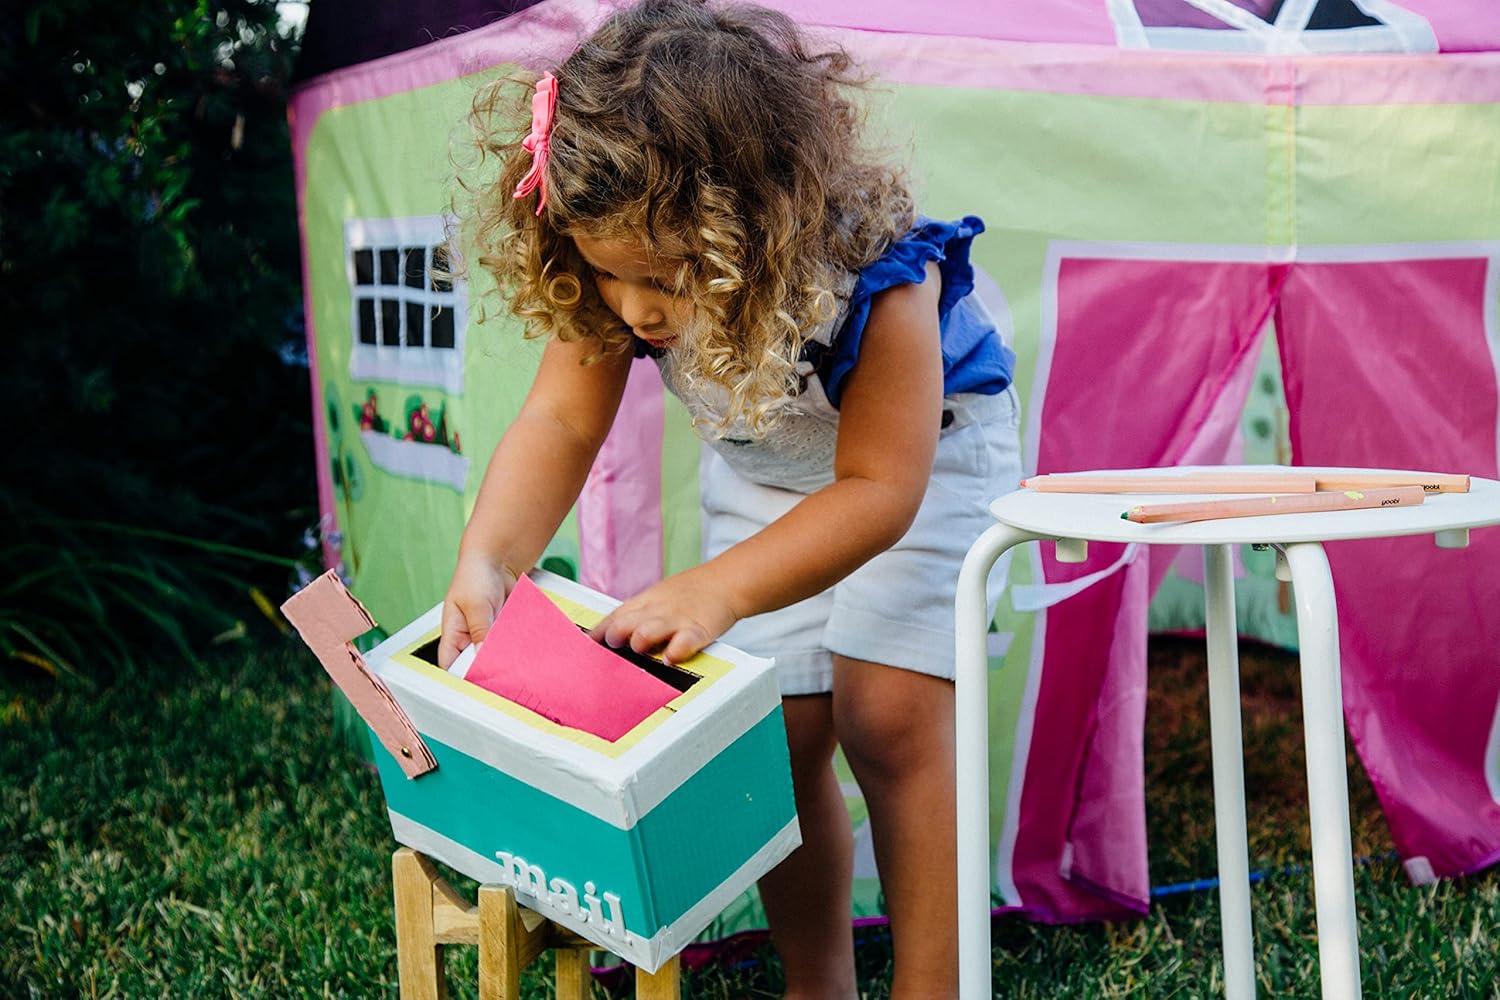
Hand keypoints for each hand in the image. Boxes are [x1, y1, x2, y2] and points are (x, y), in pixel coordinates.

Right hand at [438, 554, 518, 668]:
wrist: (499, 559)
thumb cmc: (476, 575)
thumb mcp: (476, 604)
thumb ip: (481, 630)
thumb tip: (482, 656)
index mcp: (453, 633)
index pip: (450, 664)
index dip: (460, 676)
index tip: (477, 683)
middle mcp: (469, 637)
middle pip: (475, 664)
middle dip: (487, 669)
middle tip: (502, 674)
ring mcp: (488, 634)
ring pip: (494, 656)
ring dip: (504, 658)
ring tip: (515, 662)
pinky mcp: (504, 630)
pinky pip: (509, 644)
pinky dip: (515, 647)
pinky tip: (524, 650)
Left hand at [588, 569, 739, 664]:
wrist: (726, 582)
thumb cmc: (690, 594)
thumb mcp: (659, 596)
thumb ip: (636, 614)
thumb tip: (609, 633)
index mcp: (646, 602)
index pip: (615, 616)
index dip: (599, 631)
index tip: (586, 644)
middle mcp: (656, 611)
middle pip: (625, 623)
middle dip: (614, 636)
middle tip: (614, 646)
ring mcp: (676, 620)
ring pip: (647, 632)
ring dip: (639, 642)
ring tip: (642, 650)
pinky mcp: (699, 630)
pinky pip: (683, 642)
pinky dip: (675, 652)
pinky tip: (670, 658)